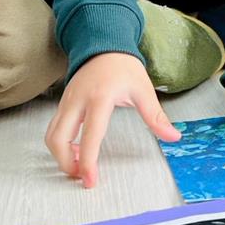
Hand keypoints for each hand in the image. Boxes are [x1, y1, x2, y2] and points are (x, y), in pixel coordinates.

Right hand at [44, 52, 180, 187]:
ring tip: (80, 163)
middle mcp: (77, 100)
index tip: (90, 180)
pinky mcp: (62, 104)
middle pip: (58, 139)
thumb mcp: (143, 89)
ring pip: (52, 135)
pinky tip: (77, 148)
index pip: (90, 136)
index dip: (88, 161)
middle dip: (66, 163)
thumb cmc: (123, 67)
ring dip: (61, 155)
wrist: (103, 44)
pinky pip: (54, 129)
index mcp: (99, 98)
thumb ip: (156, 116)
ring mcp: (66, 102)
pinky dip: (60, 144)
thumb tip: (173, 136)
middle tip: (83, 176)